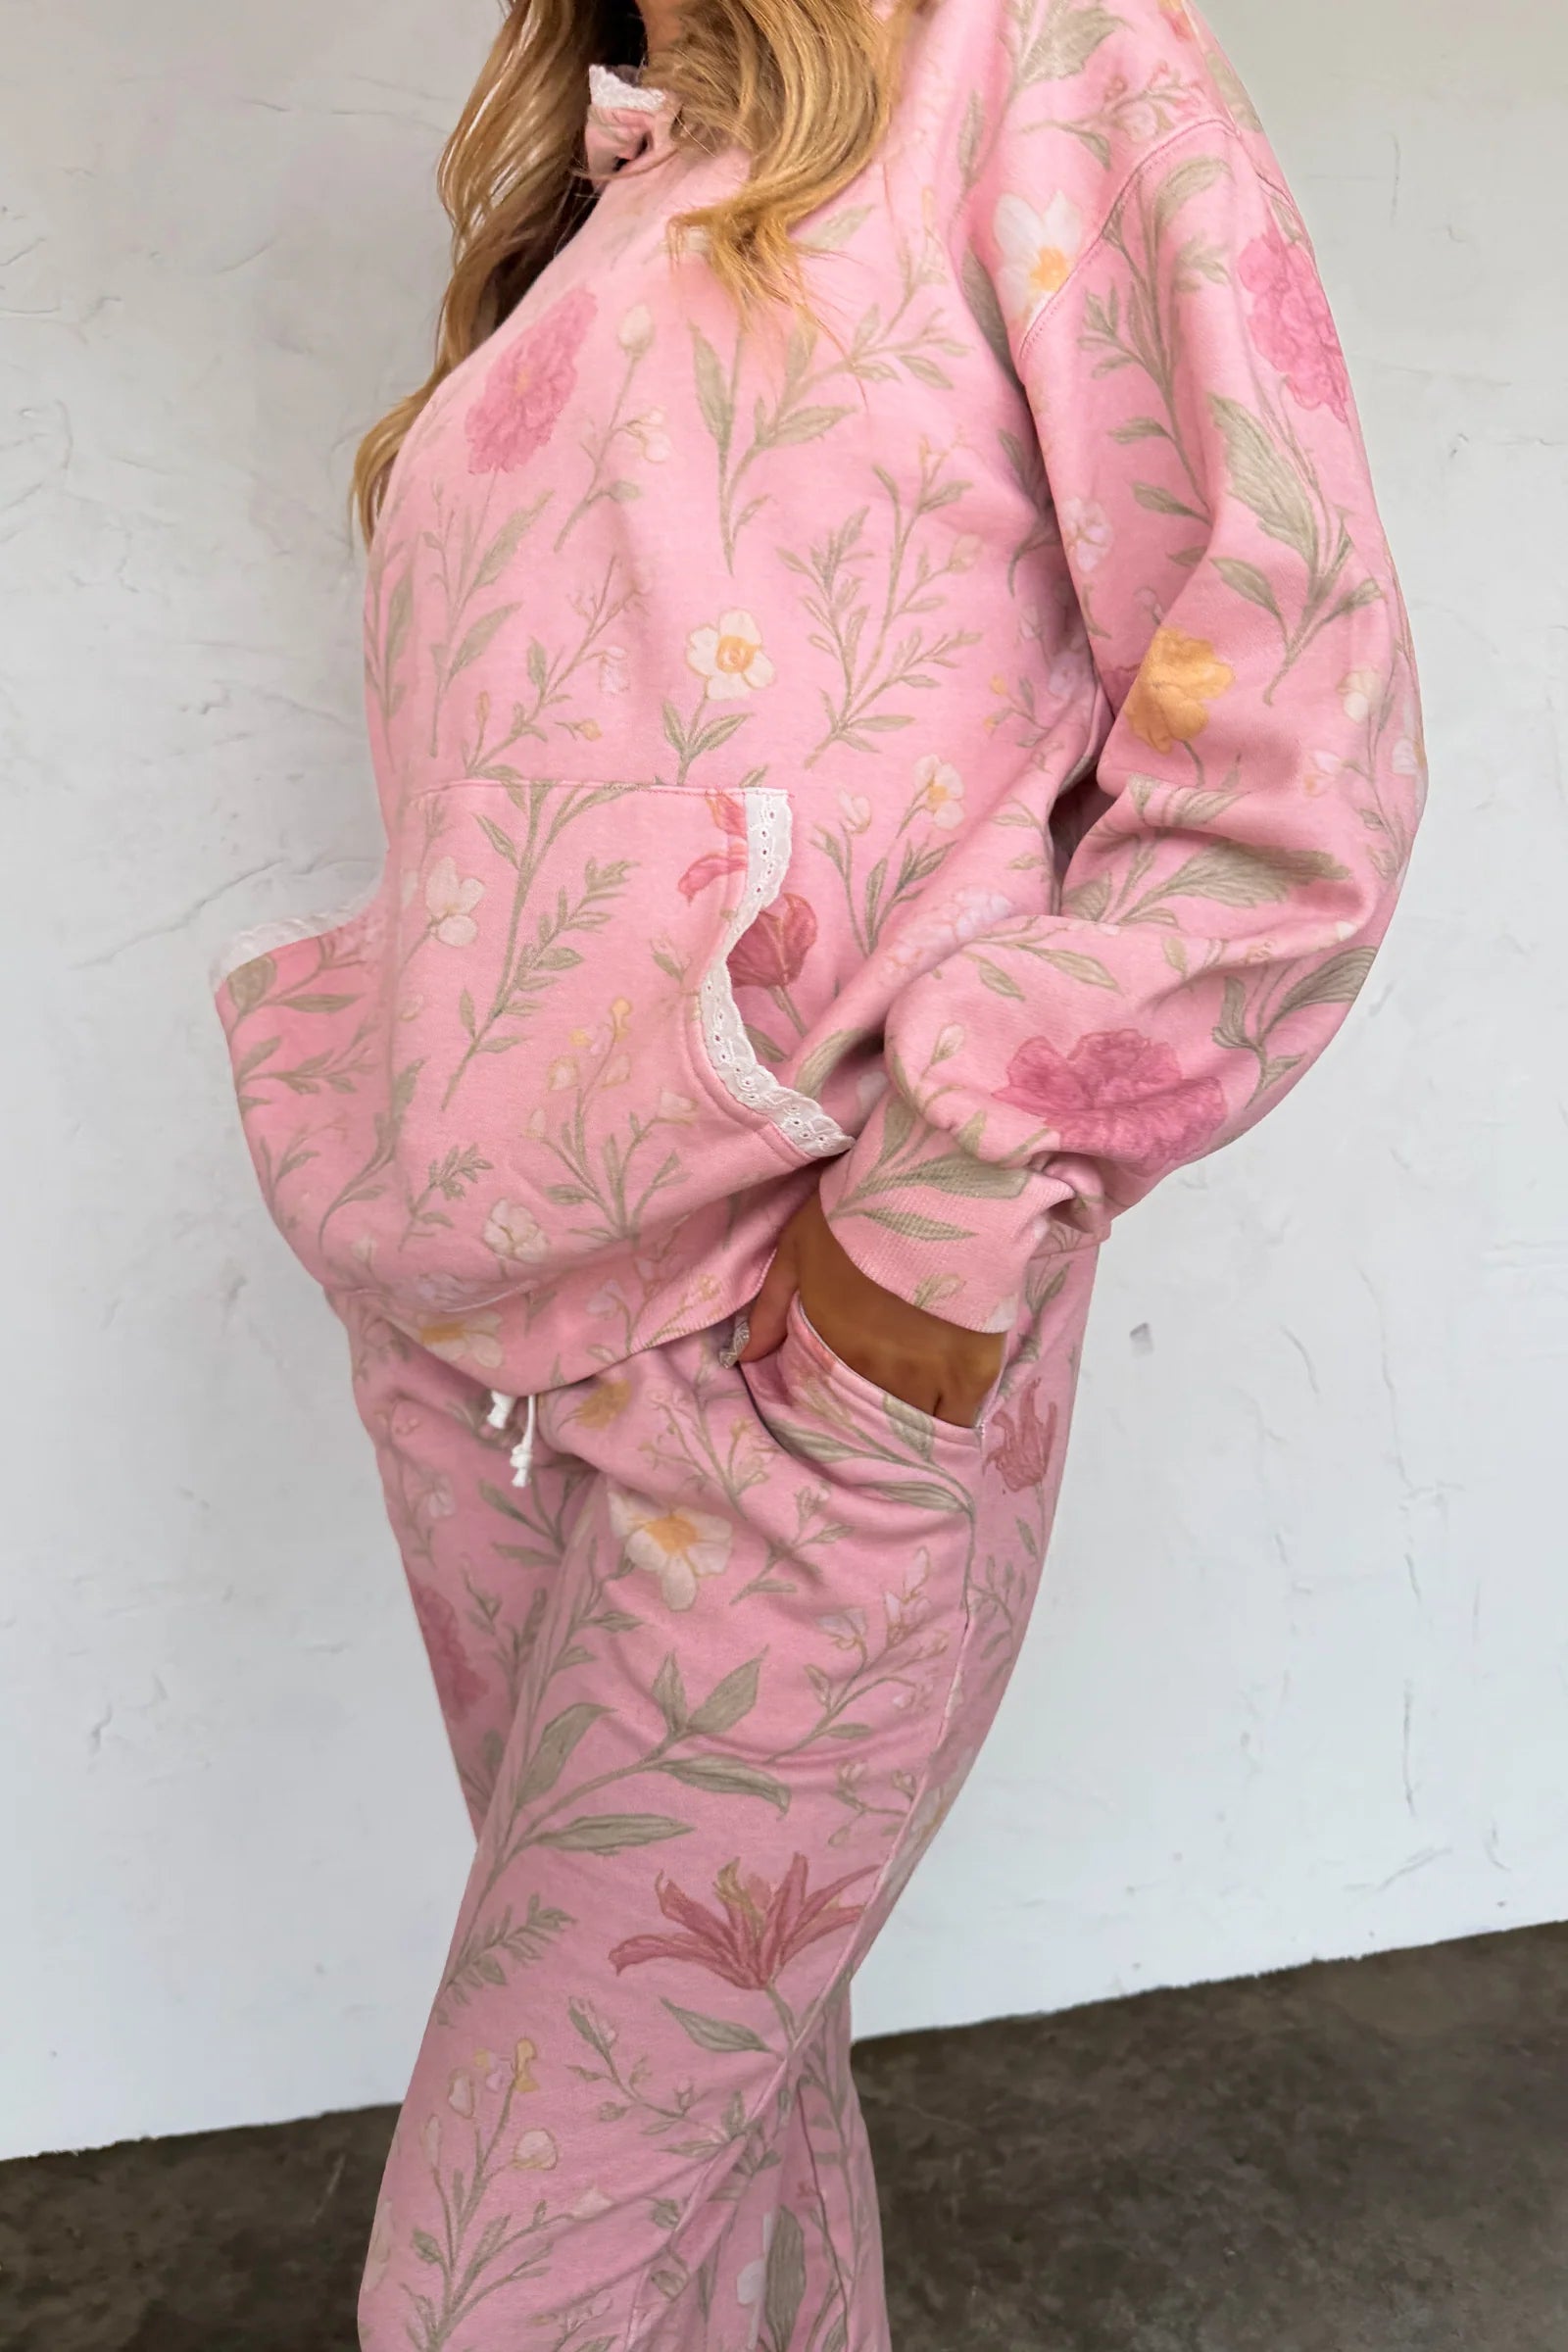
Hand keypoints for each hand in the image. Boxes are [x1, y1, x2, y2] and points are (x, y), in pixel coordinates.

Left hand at [736, 1188, 1004, 1428]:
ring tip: (913, 1422)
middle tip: (878, 1419)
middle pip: (874, 1422)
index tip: (839, 1413)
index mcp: (834, 1349)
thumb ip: (769, 1307)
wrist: (930, 1195)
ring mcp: (928, 1376)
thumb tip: (745, 1358)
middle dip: (872, 1423)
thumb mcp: (796, 1248)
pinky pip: (960, 1419)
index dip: (835, 1414)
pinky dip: (952, 1421)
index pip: (828, 1406)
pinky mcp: (973, 1369)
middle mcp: (878, 1374)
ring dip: (910, 1425)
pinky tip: (950, 1417)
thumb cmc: (856, 1215)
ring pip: (915, 1424)